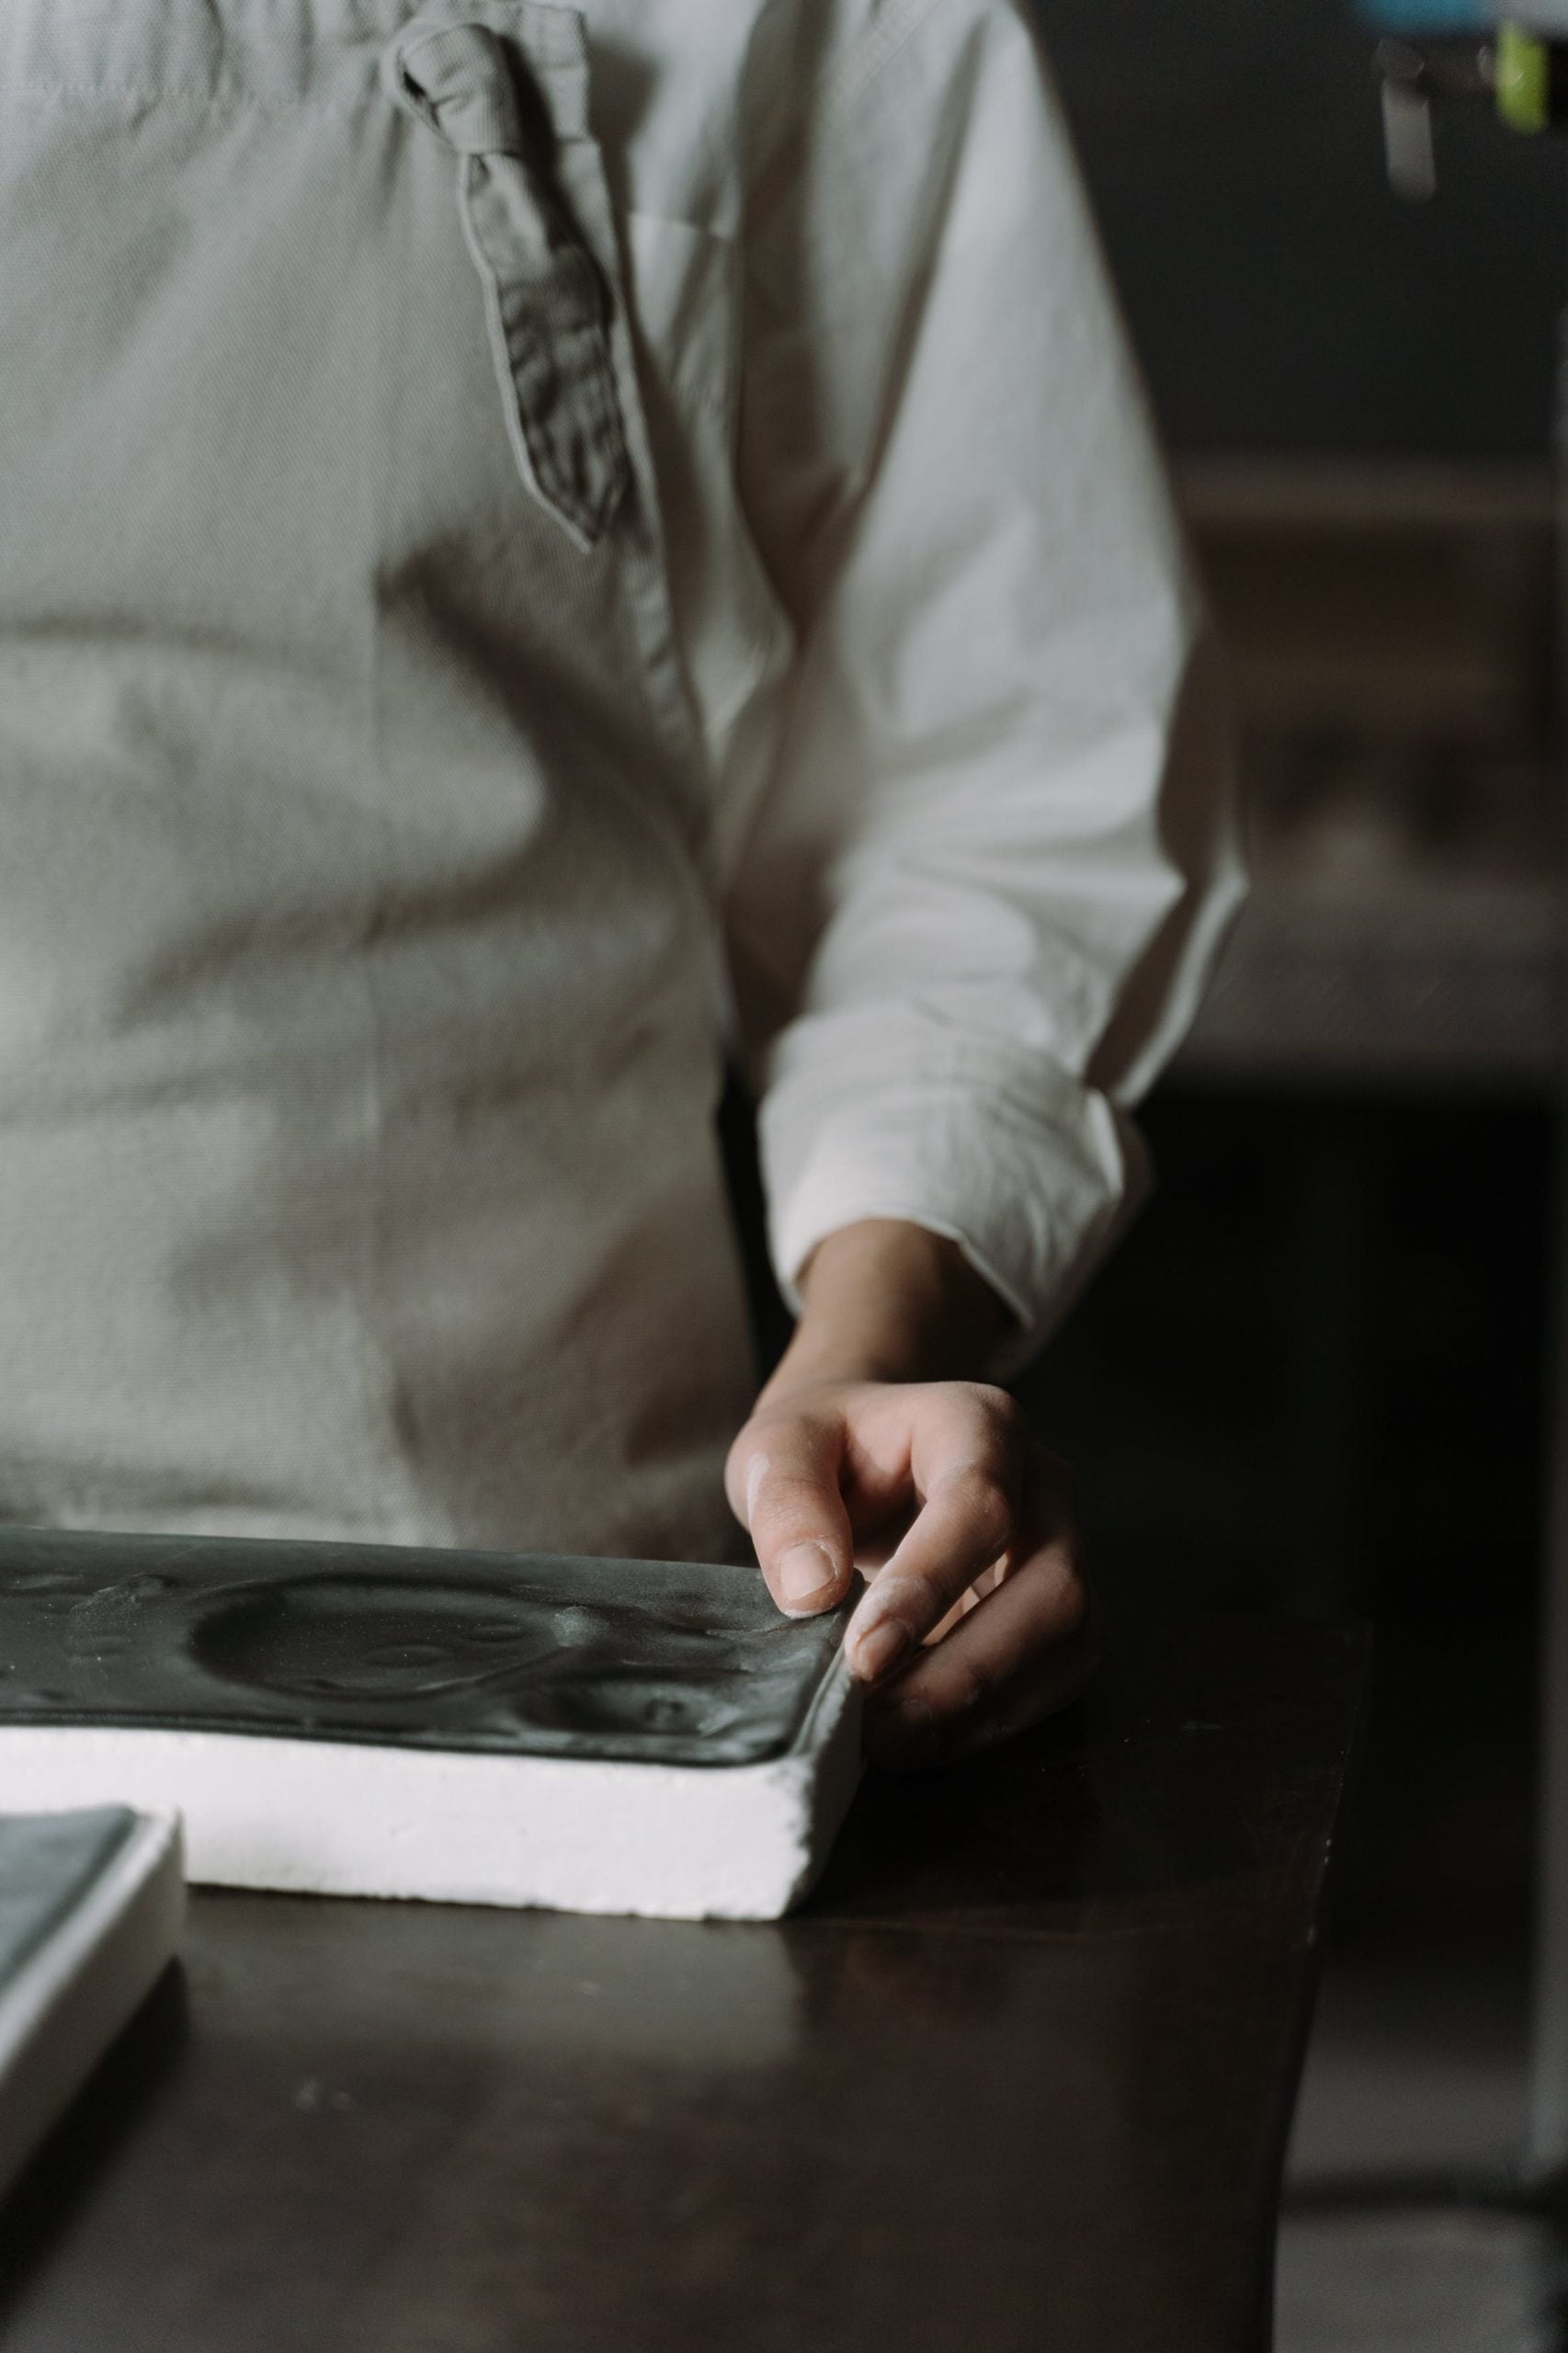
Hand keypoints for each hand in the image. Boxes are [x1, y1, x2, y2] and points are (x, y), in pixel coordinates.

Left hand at [726, 1372, 1096, 1769]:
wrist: (860, 1453)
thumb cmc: (824, 1448)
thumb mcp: (777, 1448)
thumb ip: (787, 1503)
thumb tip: (812, 1591)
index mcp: (977, 1423)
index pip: (980, 1506)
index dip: (929, 1585)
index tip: (862, 1655)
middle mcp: (1041, 1484)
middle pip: (1052, 1584)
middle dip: (969, 1671)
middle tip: (879, 1728)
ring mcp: (1060, 1547)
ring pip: (1069, 1638)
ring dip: (986, 1706)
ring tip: (894, 1743)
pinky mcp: (1056, 1610)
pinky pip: (1058, 1674)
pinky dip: (996, 1719)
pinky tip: (927, 1739)